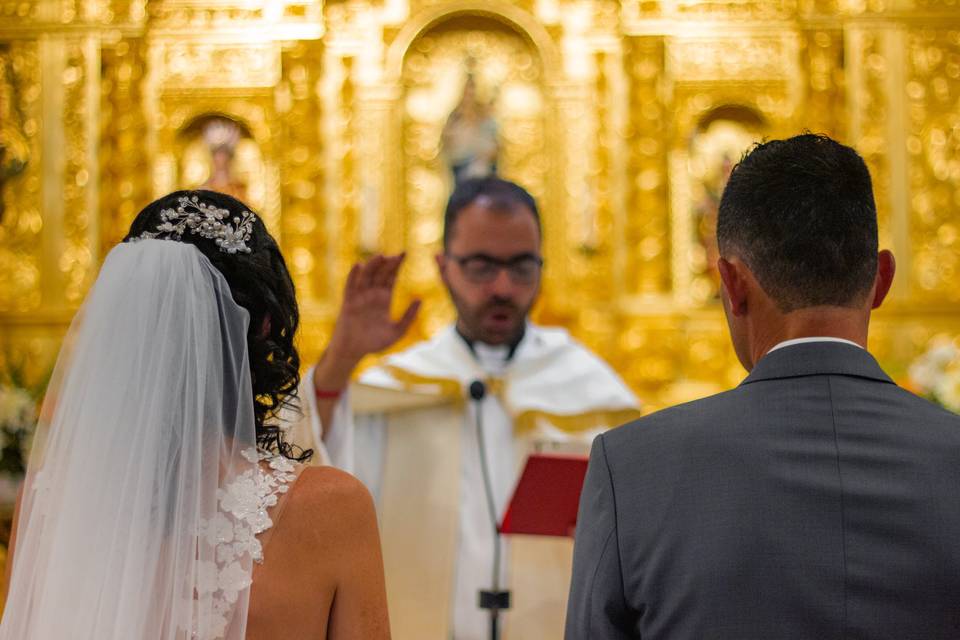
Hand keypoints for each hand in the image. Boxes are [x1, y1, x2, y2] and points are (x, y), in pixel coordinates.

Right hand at [317, 254, 420, 387]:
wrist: (353, 352)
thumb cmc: (374, 343)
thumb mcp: (397, 330)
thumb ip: (409, 316)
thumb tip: (420, 299)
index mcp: (384, 299)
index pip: (391, 277)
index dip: (397, 265)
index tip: (405, 253)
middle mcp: (372, 295)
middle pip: (380, 274)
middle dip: (388, 264)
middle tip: (398, 254)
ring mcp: (359, 297)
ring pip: (366, 277)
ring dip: (372, 266)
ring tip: (381, 256)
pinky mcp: (348, 303)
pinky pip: (350, 286)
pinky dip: (353, 276)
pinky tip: (358, 265)